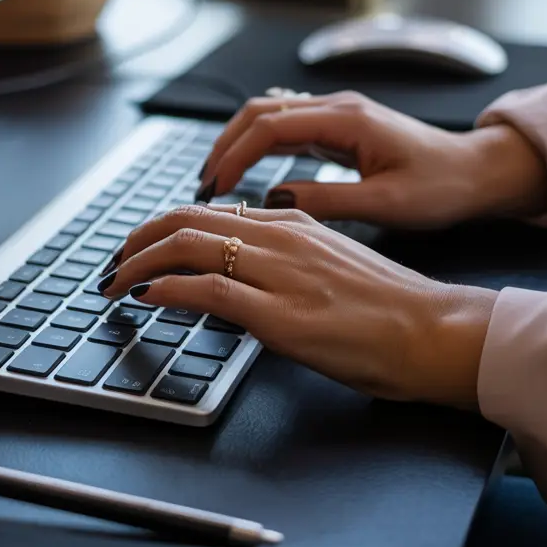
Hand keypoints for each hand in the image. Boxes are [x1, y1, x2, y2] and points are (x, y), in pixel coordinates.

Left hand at [101, 204, 496, 406]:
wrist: (434, 331)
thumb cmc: (387, 306)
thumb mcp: (327, 262)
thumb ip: (280, 256)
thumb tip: (234, 266)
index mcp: (289, 222)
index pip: (204, 214)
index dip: (158, 230)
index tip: (136, 251)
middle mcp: (278, 236)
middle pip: (184, 222)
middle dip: (135, 242)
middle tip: (112, 265)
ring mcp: (278, 273)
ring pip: (187, 248)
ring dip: (138, 264)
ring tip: (115, 283)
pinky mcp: (282, 315)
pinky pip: (209, 290)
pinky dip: (166, 289)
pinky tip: (147, 297)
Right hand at [199, 92, 546, 228]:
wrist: (479, 173)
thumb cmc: (443, 188)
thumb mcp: (386, 204)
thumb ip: (327, 200)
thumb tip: (272, 200)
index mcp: (346, 120)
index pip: (269, 127)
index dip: (234, 155)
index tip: (213, 187)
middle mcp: (336, 108)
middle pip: (259, 112)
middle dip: (224, 145)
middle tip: (203, 184)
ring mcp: (337, 115)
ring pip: (268, 117)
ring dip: (237, 143)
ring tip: (215, 180)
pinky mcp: (339, 129)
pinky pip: (286, 129)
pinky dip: (257, 147)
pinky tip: (245, 172)